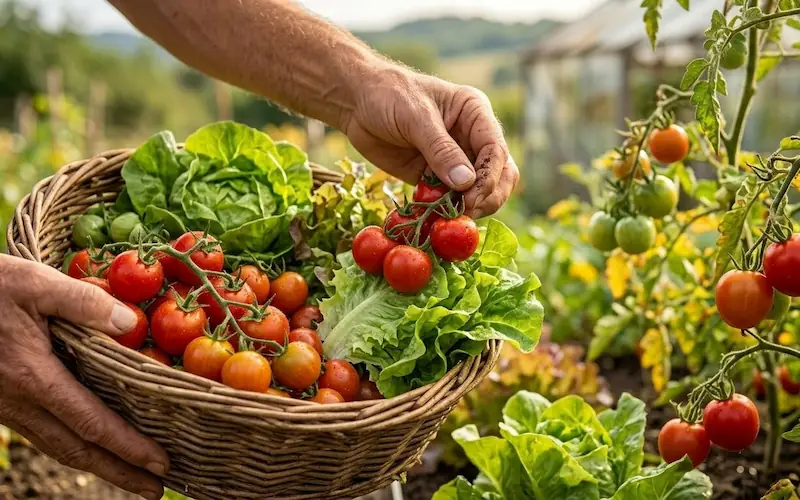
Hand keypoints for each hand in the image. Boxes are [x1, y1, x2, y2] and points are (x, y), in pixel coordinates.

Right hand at [0, 255, 168, 499]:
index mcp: (32, 376)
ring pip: (56, 446)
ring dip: (96, 465)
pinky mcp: (0, 401)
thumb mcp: (35, 283)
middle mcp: (18, 402)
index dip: (127, 446)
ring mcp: (6, 406)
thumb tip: (131, 323)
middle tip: (157, 490)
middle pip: (75, 449)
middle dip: (119, 472)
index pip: (90, 422)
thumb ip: (85, 302)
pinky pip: (40, 433)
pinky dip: (71, 446)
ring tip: (132, 476)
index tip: (160, 463)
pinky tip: (90, 446)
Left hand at [343, 66, 518, 218]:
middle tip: (465, 212)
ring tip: (450, 217)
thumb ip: (441, 150)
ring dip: (470, 207)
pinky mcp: (437, 177)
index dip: (489, 177)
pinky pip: (451, 199)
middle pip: (499, 174)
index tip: (470, 198)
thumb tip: (466, 183)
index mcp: (476, 114)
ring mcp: (456, 160)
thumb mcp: (416, 117)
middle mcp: (472, 138)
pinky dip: (447, 212)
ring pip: (480, 191)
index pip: (496, 150)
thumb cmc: (389, 96)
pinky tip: (434, 218)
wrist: (357, 103)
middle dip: (488, 196)